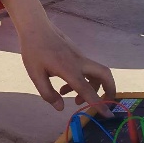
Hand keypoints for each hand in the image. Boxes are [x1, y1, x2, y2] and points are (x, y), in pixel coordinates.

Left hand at [0, 0, 115, 114]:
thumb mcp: (35, 74)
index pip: (87, 89)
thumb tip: (60, 108)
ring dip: (92, 88)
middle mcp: (79, 62)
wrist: (36, 27)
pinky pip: (87, 70)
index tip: (108, 115)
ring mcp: (80, 57)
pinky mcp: (78, 54)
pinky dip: (83, 81)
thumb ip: (47, 93)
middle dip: (110, 90)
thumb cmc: (34, 50)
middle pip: (105, 74)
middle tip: (105, 104)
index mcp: (69, 69)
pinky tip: (66, 88)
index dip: (98, 103)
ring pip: (97, 72)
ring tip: (74, 100)